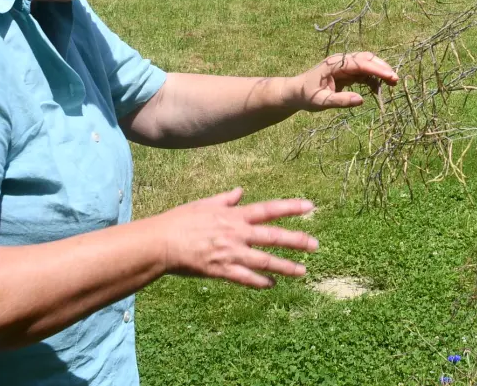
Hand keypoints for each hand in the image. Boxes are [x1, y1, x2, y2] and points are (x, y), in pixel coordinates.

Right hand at [152, 188, 317, 287]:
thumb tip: (240, 192)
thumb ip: (225, 199)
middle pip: (273, 237)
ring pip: (264, 261)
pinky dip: (261, 282)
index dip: (290, 207)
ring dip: (285, 266)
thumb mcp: (204, 204)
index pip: (268, 209)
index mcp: (233, 215)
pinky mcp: (220, 271)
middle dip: (296, 241)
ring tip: (303, 271)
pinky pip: (245, 278)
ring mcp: (230, 253)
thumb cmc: (179, 221)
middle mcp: (236, 233)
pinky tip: (273, 284)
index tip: (310, 206)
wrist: (160, 243)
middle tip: (316, 245)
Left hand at [293, 51, 398, 110]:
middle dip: (382, 68)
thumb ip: (340, 101)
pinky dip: (373, 80)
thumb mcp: (321, 102)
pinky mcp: (346, 73)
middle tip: (395, 80)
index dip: (376, 69)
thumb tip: (361, 100)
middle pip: (366, 59)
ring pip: (367, 65)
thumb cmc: (306, 96)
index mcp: (335, 64)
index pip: (360, 63)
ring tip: (392, 84)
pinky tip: (379, 90)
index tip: (390, 77)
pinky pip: (363, 73)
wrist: (296, 93)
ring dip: (380, 73)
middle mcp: (341, 62)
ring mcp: (344, 66)